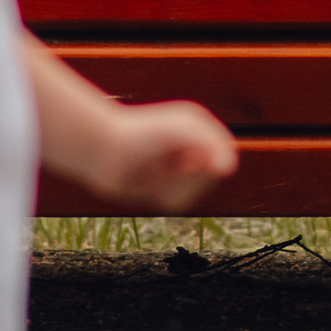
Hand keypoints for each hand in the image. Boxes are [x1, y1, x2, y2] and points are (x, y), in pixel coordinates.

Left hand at [93, 98, 240, 212]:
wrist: (103, 150)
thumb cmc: (141, 133)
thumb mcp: (182, 129)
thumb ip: (211, 143)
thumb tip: (228, 168)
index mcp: (200, 128)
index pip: (225, 152)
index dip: (210, 159)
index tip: (188, 155)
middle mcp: (192, 149)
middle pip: (212, 176)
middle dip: (191, 174)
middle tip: (169, 162)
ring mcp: (177, 169)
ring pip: (195, 192)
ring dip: (175, 185)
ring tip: (153, 171)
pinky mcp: (163, 188)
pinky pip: (178, 202)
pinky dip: (164, 195)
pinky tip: (148, 183)